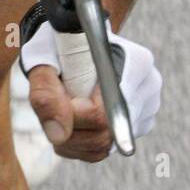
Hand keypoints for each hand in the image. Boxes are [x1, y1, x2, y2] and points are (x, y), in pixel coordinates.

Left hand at [20, 20, 161, 160]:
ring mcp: (146, 107)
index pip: (103, 112)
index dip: (71, 114)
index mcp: (134, 62)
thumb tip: (58, 135)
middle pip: (105, 134)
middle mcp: (148, 86)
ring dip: (72, 136)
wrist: (69, 41)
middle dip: (69, 128)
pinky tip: (72, 117)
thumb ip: (46, 93)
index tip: (56, 99)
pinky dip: (80, 141)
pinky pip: (104, 149)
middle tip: (54, 103)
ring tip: (62, 106)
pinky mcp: (137, 124)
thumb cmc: (56, 46)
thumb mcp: (42, 60)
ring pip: (103, 146)